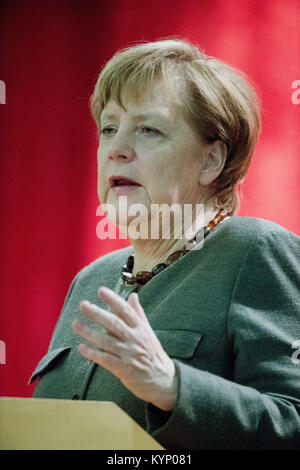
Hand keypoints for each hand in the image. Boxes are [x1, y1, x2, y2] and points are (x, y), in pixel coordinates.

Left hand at [72, 286, 177, 410]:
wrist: (164, 380)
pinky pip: (106, 359)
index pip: (126, 310)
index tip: (101, 291)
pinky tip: (82, 348)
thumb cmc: (153, 354)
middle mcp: (135, 339)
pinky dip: (93, 353)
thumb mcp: (148, 332)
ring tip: (76, 324)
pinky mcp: (124, 369)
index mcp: (141, 328)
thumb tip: (133, 296)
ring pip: (106, 341)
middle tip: (83, 304)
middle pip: (114, 323)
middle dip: (97, 313)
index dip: (113, 300)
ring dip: (89, 332)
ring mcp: (129, 354)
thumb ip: (139, 314)